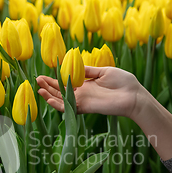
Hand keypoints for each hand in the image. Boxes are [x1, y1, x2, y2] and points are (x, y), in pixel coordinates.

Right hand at [38, 65, 171, 160]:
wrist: (134, 95)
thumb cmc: (123, 82)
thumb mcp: (104, 71)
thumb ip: (88, 70)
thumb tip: (75, 65)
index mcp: (86, 84)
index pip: (67, 82)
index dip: (55, 78)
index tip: (45, 73)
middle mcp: (82, 94)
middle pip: (61, 91)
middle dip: (49, 86)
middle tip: (37, 80)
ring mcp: (83, 101)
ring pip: (62, 100)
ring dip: (49, 95)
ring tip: (39, 88)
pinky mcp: (85, 107)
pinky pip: (68, 107)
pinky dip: (57, 104)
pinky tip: (48, 98)